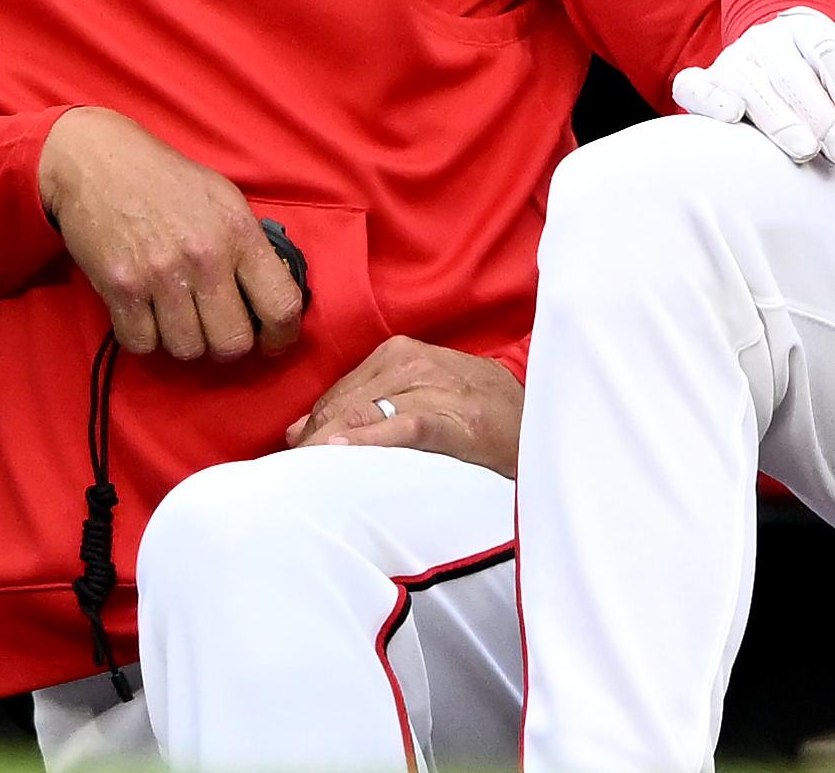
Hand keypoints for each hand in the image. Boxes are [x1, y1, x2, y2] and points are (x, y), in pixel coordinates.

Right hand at [38, 107, 303, 361]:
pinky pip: (143, 344)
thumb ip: (250, 247)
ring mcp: (160, 276)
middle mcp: (205, 258)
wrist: (99, 163)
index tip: (273, 341)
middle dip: (228, 346)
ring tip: (180, 317)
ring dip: (186, 342)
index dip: (283, 335)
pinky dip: (146, 338)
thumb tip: (268, 297)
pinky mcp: (120, 288)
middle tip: (218, 331)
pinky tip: (147, 314)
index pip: (281, 305)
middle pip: (232, 343)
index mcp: (239, 233)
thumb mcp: (225, 200)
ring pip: (187, 350)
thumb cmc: (168, 181)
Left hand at [285, 336, 524, 477]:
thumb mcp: (423, 398)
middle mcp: (416, 362)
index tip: (295, 461)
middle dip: (314, 441)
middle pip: (344, 403)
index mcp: (404, 353)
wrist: (545, 427)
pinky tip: (340, 456)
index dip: (312, 428)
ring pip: (364, 413)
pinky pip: (402, 427)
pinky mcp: (456, 420)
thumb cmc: (482, 417)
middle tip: (290, 481)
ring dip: (328, 447)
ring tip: (301, 480)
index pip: (339, 393)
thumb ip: (363, 408)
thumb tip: (296, 432)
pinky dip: (368, 441)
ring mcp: (438, 389)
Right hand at [669, 9, 834, 165]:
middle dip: (821, 115)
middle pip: (792, 72)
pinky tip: (732, 117)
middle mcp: (767, 39)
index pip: (829, 49)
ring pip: (750, 84)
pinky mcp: (704, 83)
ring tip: (807, 151)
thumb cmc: (827, 84)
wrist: (779, 71)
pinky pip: (693, 85)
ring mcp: (733, 60)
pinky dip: (708, 99)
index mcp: (808, 28)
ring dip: (779, 119)